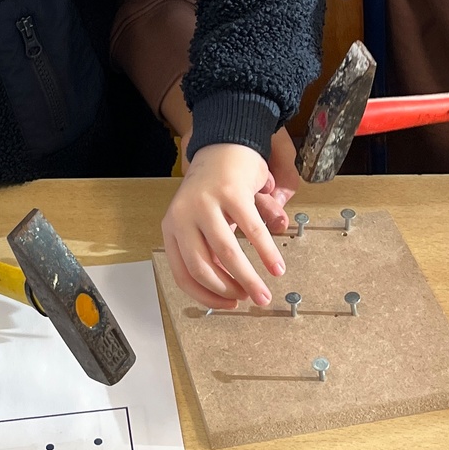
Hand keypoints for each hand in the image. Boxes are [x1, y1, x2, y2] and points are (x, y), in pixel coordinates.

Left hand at [162, 142, 291, 308]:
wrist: (224, 145)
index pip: (183, 273)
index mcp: (172, 227)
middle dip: (229, 291)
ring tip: (265, 292)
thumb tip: (237, 285)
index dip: (207, 294)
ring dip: (248, 278)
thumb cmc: (215, 189)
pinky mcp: (231, 193)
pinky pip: (252, 231)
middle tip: (251, 301)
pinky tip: (277, 267)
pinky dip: (266, 253)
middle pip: (202, 267)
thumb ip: (217, 252)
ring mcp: (205, 204)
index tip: (229, 304)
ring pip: (227, 253)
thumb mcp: (207, 222)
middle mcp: (183, 216)